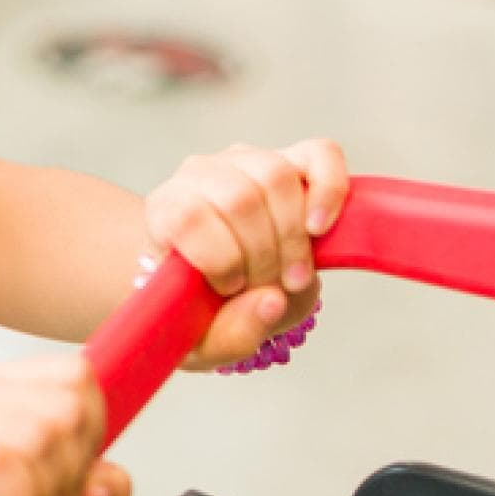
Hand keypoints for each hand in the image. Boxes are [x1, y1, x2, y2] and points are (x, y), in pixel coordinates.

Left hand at [143, 139, 350, 368]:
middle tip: (271, 290)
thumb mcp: (202, 340)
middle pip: (240, 199)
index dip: (221, 259)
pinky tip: (320, 228)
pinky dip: (329, 191)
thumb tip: (272, 300)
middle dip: (265, 258)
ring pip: (277, 176)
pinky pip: (320, 155)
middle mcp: (200, 174)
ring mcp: (247, 161)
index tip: (231, 289)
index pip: (189, 215)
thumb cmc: (201, 306)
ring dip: (295, 238)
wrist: (215, 280)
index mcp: (165, 211)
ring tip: (293, 275)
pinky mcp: (291, 159)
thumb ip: (230, 334)